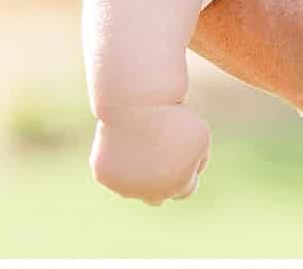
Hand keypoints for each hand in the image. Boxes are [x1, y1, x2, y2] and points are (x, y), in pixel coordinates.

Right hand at [90, 101, 209, 203]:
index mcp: (177, 185)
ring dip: (139, 174)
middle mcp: (149, 193)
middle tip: (161, 158)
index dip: (185, 173)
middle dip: (162, 182)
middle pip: (158, 197)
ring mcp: (123, 187)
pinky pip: (114, 174)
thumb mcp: (199, 137)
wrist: (138, 103)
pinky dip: (119, 163)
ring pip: (134, 187)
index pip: (184, 190)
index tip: (182, 155)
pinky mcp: (103, 176)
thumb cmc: (174, 118)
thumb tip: (187, 178)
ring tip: (143, 144)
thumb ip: (197, 163)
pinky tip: (124, 143)